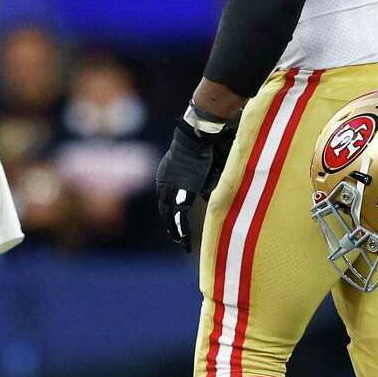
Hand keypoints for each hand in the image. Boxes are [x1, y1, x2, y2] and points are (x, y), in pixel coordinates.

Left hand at [156, 115, 236, 251]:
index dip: (172, 207)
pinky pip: (179, 216)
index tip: (174, 217)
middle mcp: (166, 180)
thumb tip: (211, 194)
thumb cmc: (209, 140)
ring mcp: (170, 187)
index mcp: (169, 170)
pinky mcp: (181, 193)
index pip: (170, 194)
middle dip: (170, 221)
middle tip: (174, 234)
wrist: (200, 134)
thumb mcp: (208, 162)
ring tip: (180, 242)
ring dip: (175, 230)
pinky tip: (183, 242)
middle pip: (166, 206)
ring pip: (170, 214)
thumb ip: (208, 178)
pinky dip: (182, 230)